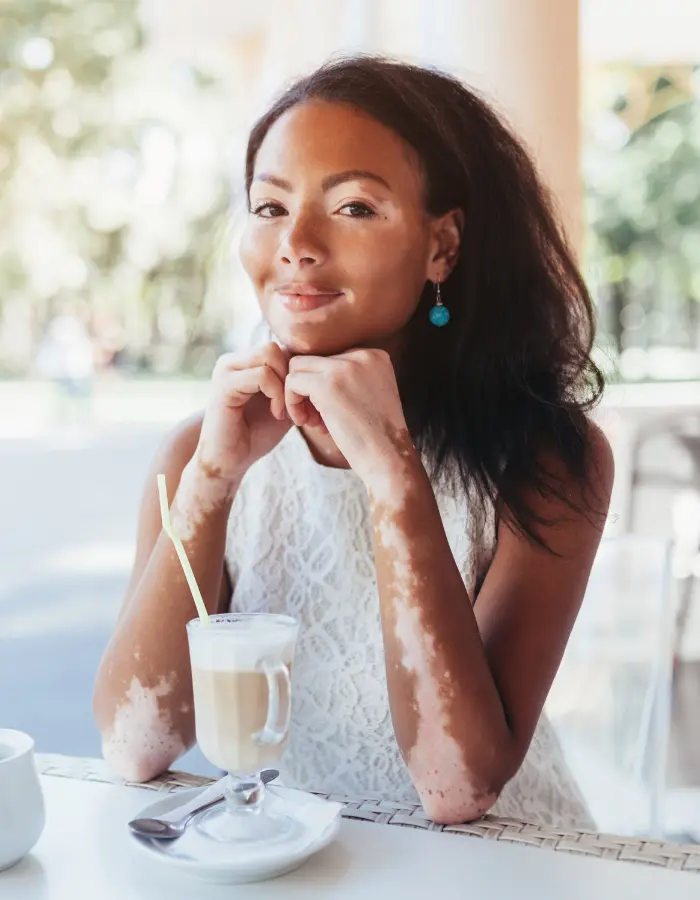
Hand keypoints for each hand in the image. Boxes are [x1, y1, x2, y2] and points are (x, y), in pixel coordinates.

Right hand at [192, 343, 292, 494]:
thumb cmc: (256, 434)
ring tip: (286, 411)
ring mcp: (226, 369)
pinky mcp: (224, 384)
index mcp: (246, 361)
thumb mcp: (284, 403)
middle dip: (293, 376)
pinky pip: (262, 375)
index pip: (282, 347)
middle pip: (277, 346)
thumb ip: (295, 382)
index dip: (299, 372)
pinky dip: (276, 394)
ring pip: (270, 354)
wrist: (230, 461)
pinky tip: (277, 414)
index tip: (307, 402)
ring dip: (286, 385)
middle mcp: (234, 360)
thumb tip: (319, 365)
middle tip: (298, 407)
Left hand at [284, 348, 415, 488]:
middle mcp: (363, 355)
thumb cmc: (376, 437)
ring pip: (298, 367)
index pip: (330, 358)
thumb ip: (347, 379)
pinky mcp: (327, 384)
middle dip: (307, 390)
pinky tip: (306, 423)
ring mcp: (345, 367)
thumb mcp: (368, 396)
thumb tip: (307, 372)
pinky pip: (292, 381)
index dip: (323, 387)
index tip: (330, 412)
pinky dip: (292, 403)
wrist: (389, 459)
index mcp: (375, 356)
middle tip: (315, 419)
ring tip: (312, 422)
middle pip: (313, 360)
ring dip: (298, 395)